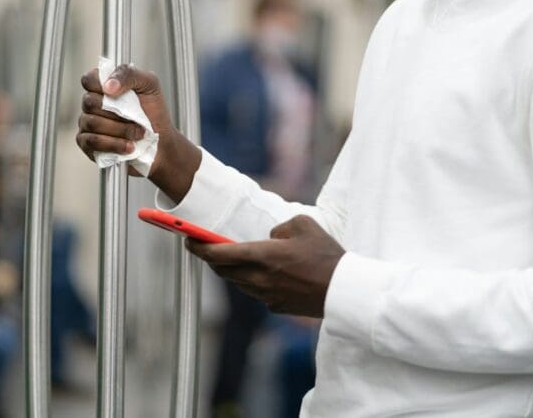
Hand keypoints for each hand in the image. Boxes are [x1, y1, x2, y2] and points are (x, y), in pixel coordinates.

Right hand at [77, 64, 200, 199]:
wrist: (161, 143)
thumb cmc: (154, 113)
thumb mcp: (150, 85)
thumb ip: (129, 75)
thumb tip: (108, 86)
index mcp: (104, 86)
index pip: (88, 79)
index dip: (100, 85)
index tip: (118, 93)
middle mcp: (92, 104)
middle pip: (90, 103)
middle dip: (118, 113)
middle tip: (138, 119)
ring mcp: (88, 124)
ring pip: (92, 123)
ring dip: (121, 130)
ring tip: (138, 134)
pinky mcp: (88, 145)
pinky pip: (93, 142)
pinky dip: (114, 144)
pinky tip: (129, 147)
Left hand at [187, 215, 344, 317]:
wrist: (344, 291)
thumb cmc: (326, 255)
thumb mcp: (303, 224)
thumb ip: (279, 227)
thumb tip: (270, 238)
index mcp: (263, 256)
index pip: (219, 253)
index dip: (199, 246)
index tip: (188, 238)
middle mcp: (259, 278)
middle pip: (222, 270)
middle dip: (210, 258)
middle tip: (203, 246)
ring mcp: (266, 296)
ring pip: (237, 282)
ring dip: (230, 270)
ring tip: (230, 257)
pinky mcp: (276, 307)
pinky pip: (255, 292)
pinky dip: (251, 281)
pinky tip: (260, 273)